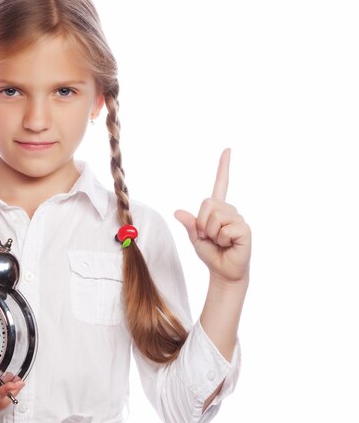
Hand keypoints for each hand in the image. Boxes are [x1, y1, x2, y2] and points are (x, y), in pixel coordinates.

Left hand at [174, 148, 250, 283]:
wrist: (223, 272)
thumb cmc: (211, 254)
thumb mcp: (195, 238)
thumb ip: (189, 224)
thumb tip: (178, 212)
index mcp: (218, 210)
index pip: (221, 184)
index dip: (223, 167)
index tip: (227, 150)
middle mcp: (230, 210)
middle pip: (207, 204)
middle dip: (202, 223)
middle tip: (210, 237)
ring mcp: (238, 218)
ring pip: (214, 216)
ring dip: (211, 233)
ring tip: (220, 241)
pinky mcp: (244, 229)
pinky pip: (224, 228)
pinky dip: (221, 238)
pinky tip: (229, 244)